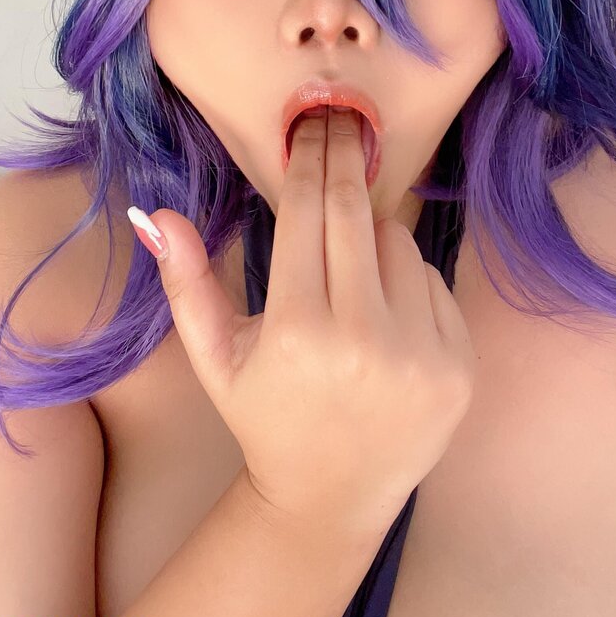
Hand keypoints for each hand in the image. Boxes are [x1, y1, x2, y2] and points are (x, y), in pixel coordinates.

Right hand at [140, 104, 475, 535]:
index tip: (311, 122)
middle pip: (356, 212)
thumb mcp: (216, 356)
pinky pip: (433, 282)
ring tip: (348, 266)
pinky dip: (406, 277)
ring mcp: (421, 353)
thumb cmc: (266, 416)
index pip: (305, 212)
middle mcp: (364, 339)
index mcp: (297, 331)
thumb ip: (187, 282)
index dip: (307, 159)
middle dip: (346, 158)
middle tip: (341, 121)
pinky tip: (382, 307)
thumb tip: (156, 213)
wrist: (333, 494)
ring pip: (398, 242)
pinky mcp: (459, 364)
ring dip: (373, 233)